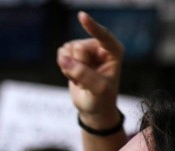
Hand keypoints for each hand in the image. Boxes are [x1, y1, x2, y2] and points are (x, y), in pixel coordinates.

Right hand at [57, 12, 123, 128]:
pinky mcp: (73, 55)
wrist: (94, 109)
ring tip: (81, 80)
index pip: (103, 36)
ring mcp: (86, 50)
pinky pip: (61, 53)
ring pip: (68, 50)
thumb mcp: (97, 89)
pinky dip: (64, 68)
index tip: (81, 16)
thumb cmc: (101, 99)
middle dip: (78, 65)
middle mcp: (100, 47)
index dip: (92, 27)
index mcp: (114, 51)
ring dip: (70, 68)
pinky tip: (74, 77)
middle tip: (86, 80)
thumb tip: (64, 59)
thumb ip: (82, 73)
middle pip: (79, 47)